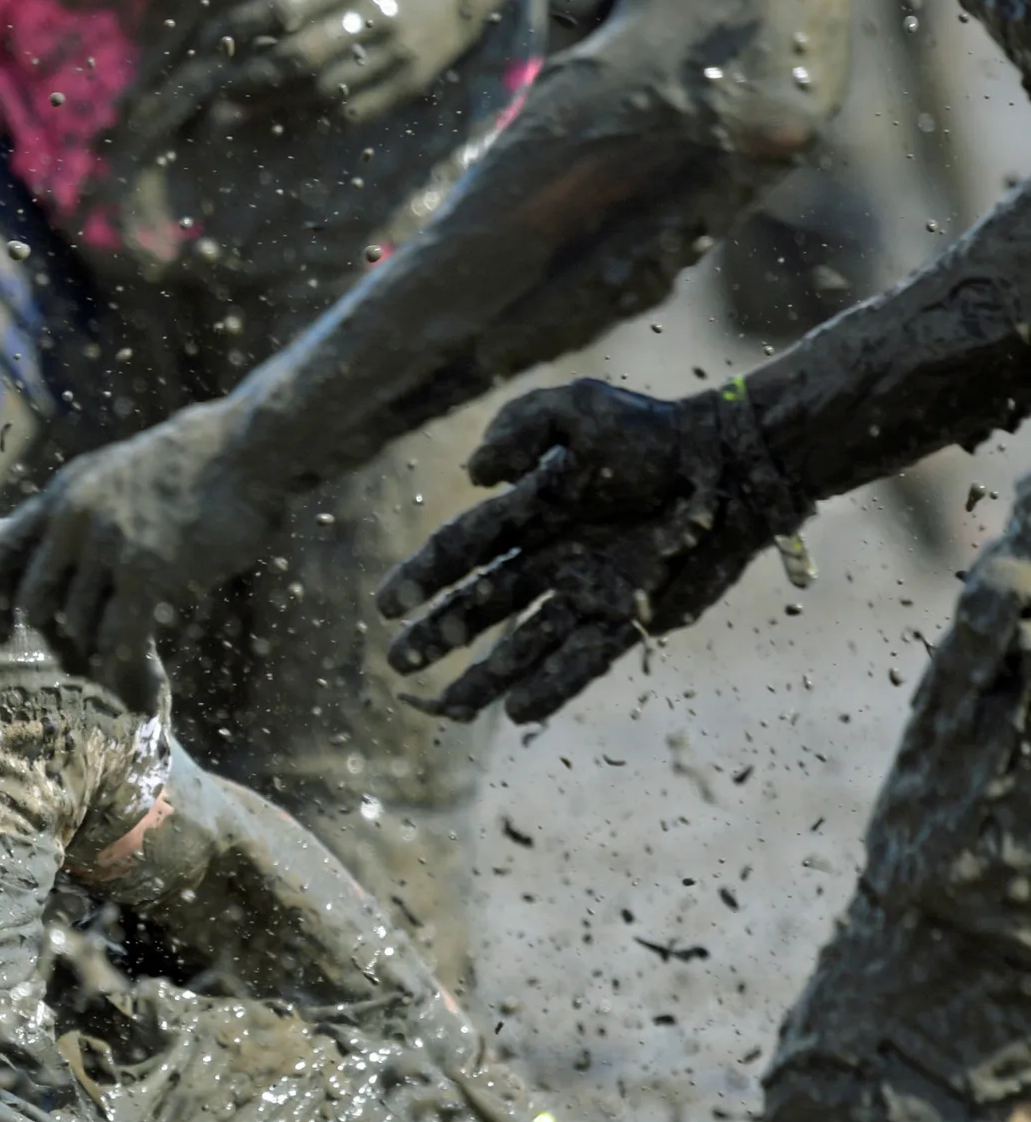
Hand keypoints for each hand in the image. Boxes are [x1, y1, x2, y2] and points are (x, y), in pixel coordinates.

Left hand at [0, 400, 283, 689]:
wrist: (245, 448)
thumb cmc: (191, 465)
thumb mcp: (114, 473)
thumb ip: (79, 511)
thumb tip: (55, 564)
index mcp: (62, 494)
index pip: (4, 554)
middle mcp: (73, 520)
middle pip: (36, 603)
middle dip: (53, 637)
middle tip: (78, 657)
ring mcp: (107, 546)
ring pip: (78, 626)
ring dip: (97, 654)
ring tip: (118, 669)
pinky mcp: (147, 572)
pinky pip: (116, 637)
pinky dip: (120, 662)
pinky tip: (134, 678)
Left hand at [118, 0, 472, 153]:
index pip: (283, 6)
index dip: (239, 30)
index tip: (206, 48)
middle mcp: (375, 12)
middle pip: (300, 57)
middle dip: (250, 82)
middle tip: (211, 99)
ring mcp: (395, 52)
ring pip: (323, 92)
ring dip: (272, 111)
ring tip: (232, 122)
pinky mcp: (408, 83)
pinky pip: (351, 113)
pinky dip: (309, 124)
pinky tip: (277, 127)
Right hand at [377, 379, 805, 723]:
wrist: (734, 463)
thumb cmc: (656, 430)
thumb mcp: (579, 408)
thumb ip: (520, 427)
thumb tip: (476, 476)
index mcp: (531, 510)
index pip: (463, 547)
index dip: (423, 576)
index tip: (388, 604)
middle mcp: (551, 558)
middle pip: (482, 605)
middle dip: (439, 633)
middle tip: (398, 662)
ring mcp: (588, 592)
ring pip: (524, 646)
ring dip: (484, 677)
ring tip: (446, 708)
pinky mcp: (628, 618)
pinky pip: (582, 661)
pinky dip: (551, 687)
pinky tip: (516, 713)